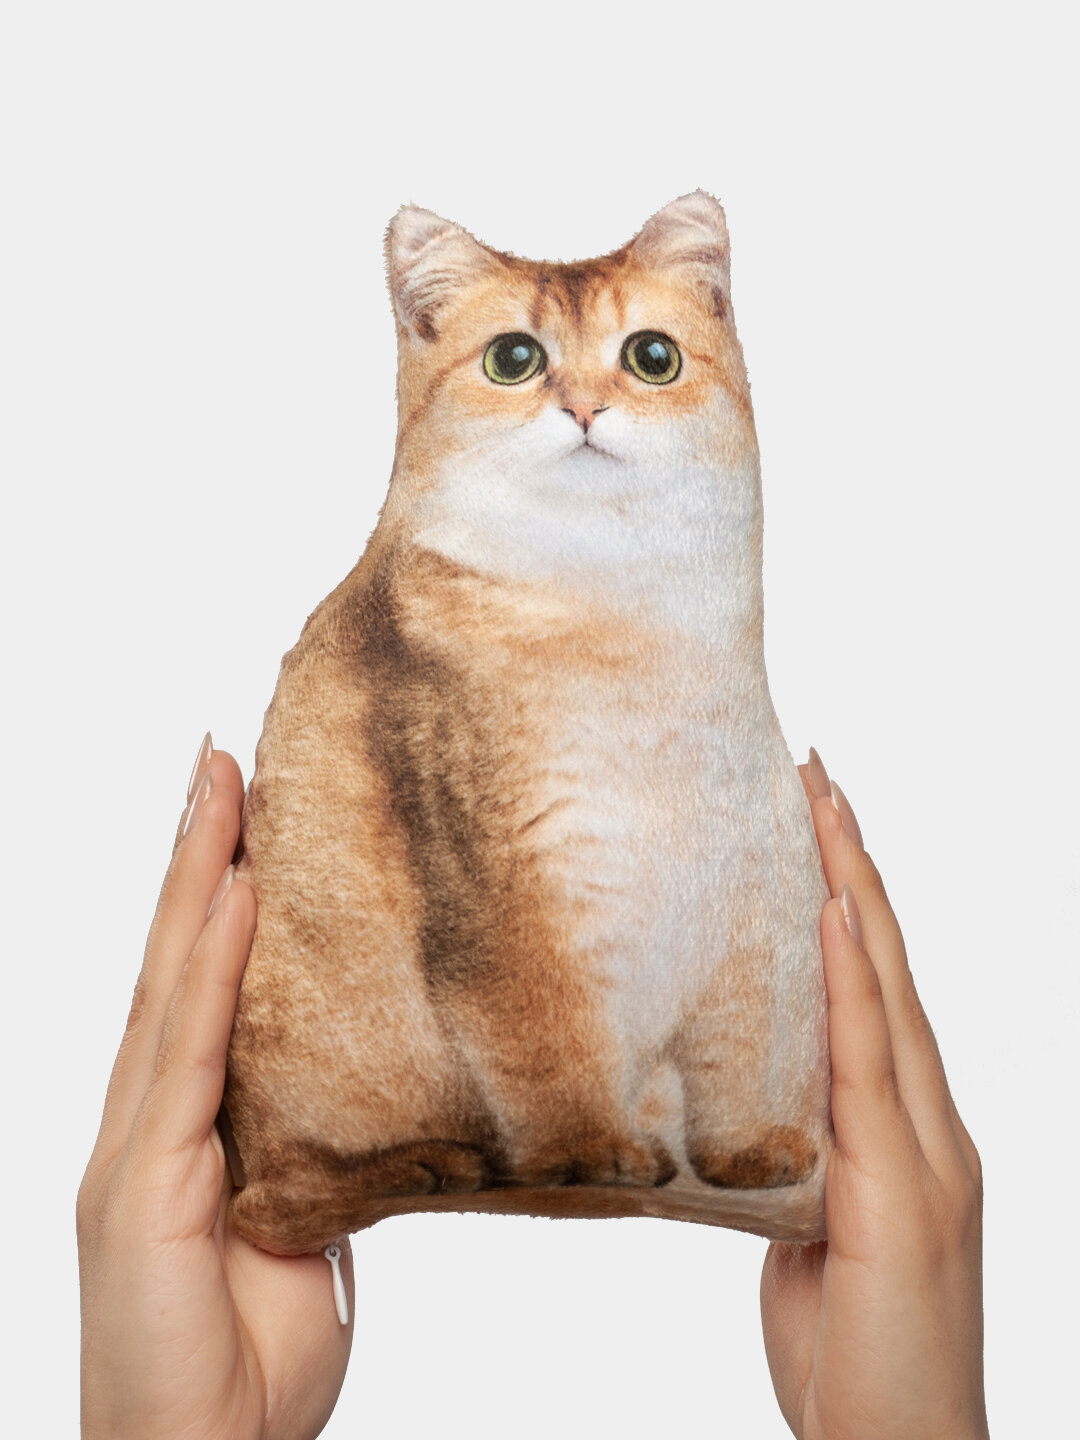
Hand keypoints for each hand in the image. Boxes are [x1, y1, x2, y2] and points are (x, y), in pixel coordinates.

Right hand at [78, 736, 353, 1439]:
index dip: (212, 892)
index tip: (245, 807)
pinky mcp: (140, 1187)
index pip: (200, 984)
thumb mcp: (301, 1224)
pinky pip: (188, 1056)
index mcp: (186, 1126)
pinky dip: (208, 969)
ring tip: (223, 785)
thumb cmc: (249, 1358)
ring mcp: (135, 1148)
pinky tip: (231, 896)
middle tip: (224, 755)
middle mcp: (148, 1120)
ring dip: (197, 879)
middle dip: (196, 855)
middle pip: (174, 961)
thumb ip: (313, 1148)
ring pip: (170, 985)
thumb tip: (363, 1088)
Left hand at [760, 750, 987, 1439]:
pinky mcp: (906, 1193)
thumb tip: (748, 1119)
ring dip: (852, 895)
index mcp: (904, 1133)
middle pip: (887, 970)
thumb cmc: (854, 1357)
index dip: (849, 902)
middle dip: (852, 867)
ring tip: (824, 807)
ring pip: (887, 996)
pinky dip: (855, 984)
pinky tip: (834, 919)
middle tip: (818, 775)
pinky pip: (871, 1064)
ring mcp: (925, 1156)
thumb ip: (797, 1165)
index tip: (817, 820)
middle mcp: (927, 1128)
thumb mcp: (811, 1236)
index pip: (874, 992)